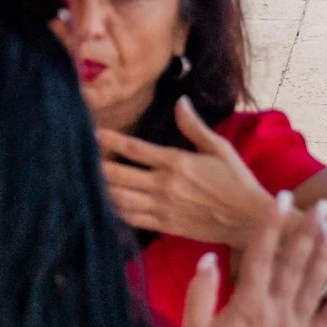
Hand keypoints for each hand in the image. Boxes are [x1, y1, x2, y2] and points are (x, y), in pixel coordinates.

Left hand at [98, 98, 276, 248]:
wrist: (251, 220)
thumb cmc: (237, 181)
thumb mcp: (219, 148)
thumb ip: (194, 126)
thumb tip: (180, 101)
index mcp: (176, 162)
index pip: (134, 149)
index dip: (110, 140)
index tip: (90, 133)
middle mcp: (165, 185)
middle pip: (119, 175)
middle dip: (96, 167)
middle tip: (76, 158)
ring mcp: (163, 207)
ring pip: (121, 198)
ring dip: (101, 189)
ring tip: (81, 181)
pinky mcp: (166, 226)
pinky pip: (133, 219)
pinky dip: (115, 212)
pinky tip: (102, 205)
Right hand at [182, 189, 326, 326]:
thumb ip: (199, 294)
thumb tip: (208, 259)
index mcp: (247, 304)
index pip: (262, 254)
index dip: (272, 224)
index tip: (281, 197)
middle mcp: (277, 312)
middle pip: (295, 263)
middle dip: (309, 230)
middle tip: (324, 204)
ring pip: (315, 284)